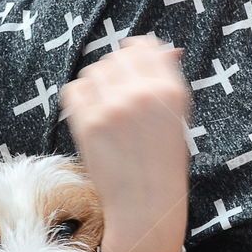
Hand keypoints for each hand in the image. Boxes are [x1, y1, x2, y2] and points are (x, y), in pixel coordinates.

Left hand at [61, 35, 189, 251]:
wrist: (145, 204)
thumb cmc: (163, 164)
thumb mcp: (177, 119)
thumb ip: (167, 81)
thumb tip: (164, 49)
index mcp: (170, 91)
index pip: (143, 47)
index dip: (134, 52)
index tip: (129, 64)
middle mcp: (143, 93)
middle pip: (115, 56)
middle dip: (114, 70)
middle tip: (117, 93)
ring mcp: (113, 107)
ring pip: (92, 71)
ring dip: (96, 83)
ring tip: (105, 107)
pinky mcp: (87, 122)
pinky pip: (73, 90)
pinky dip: (79, 97)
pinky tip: (90, 113)